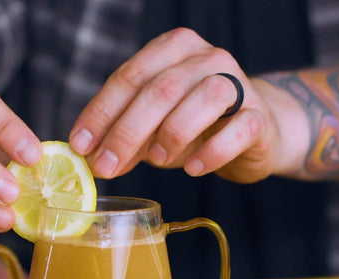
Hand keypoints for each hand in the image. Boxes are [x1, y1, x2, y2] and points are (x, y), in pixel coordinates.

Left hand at [69, 28, 282, 183]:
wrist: (250, 132)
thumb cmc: (194, 127)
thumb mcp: (153, 128)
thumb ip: (125, 136)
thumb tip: (92, 160)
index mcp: (173, 50)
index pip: (130, 77)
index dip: (101, 113)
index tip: (80, 146)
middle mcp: (206, 58)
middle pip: (162, 88)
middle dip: (127, 131)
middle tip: (105, 166)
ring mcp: (237, 84)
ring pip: (204, 98)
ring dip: (172, 133)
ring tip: (156, 160)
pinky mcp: (258, 117)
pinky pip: (238, 129)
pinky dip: (212, 152)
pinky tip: (194, 168)